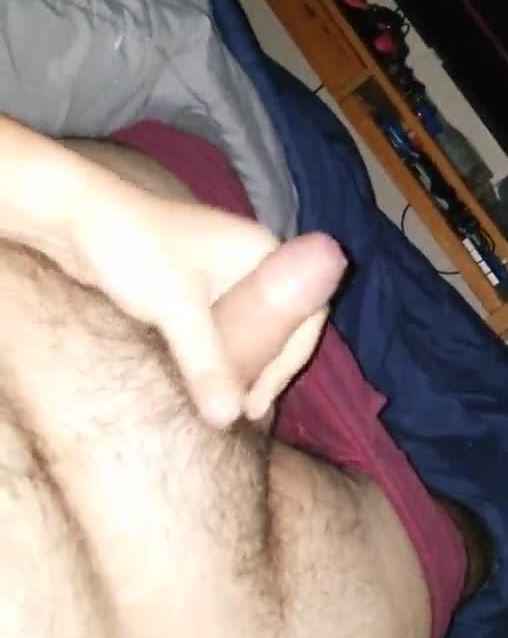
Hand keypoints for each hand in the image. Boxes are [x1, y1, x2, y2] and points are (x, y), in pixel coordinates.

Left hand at [0, 116, 346, 426]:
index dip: (290, 363)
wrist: (72, 217)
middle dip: (266, 368)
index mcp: (261, 250)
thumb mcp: (175, 309)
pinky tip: (201, 382)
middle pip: (279, 324)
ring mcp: (217, 271)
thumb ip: (206, 363)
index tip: (258, 401)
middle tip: (242, 410)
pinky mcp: (188, 285)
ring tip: (224, 404)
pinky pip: (219, 327)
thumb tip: (229, 420)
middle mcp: (246, 259)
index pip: (306, 314)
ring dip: (241, 364)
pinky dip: (216, 354)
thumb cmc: (132, 248)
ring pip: (248, 328)